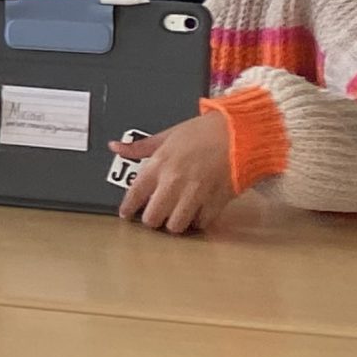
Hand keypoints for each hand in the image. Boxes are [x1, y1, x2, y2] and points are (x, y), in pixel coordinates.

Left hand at [115, 113, 240, 233]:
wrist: (241, 132)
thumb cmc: (204, 131)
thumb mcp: (168, 135)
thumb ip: (140, 147)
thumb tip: (115, 146)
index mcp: (159, 164)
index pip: (135, 194)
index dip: (127, 208)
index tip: (125, 214)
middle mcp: (175, 181)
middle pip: (153, 216)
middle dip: (151, 219)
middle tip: (154, 216)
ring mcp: (196, 193)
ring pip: (176, 225)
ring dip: (173, 224)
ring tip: (174, 217)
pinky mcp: (217, 201)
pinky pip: (202, 222)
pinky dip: (198, 221)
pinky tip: (197, 214)